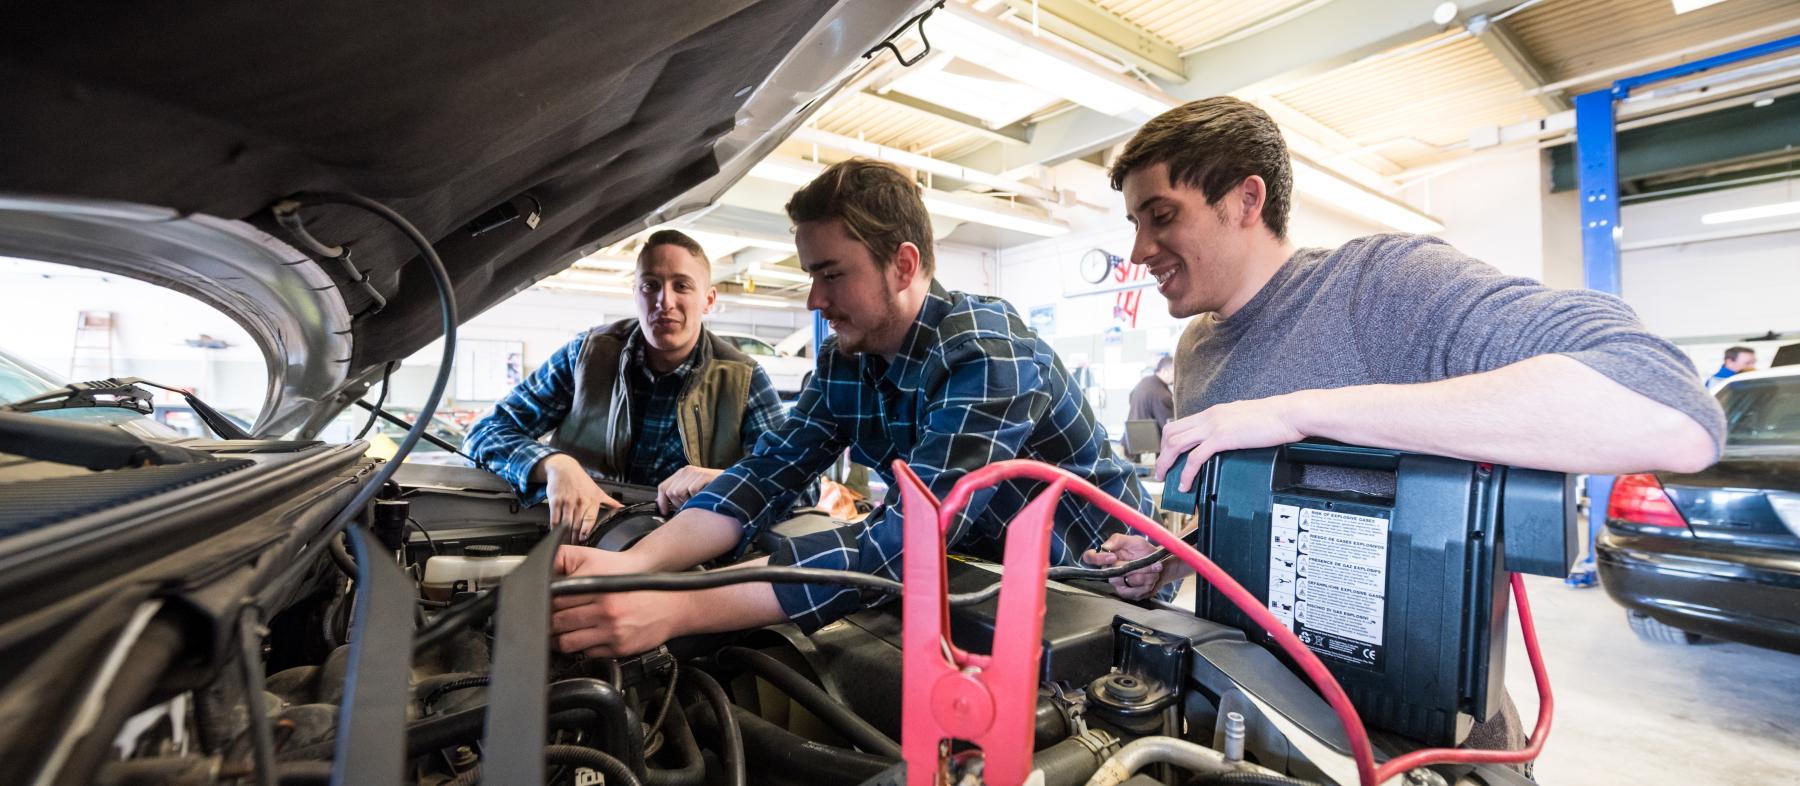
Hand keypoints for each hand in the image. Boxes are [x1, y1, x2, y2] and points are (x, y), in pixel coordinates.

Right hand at [539, 454, 622, 541]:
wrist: (565, 468)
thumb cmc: (581, 481)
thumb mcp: (598, 491)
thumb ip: (610, 502)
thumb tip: (623, 509)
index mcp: (592, 501)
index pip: (590, 520)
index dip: (586, 532)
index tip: (584, 541)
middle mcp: (580, 501)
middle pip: (577, 525)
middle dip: (575, 538)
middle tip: (574, 547)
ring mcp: (567, 501)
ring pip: (566, 523)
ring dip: (565, 536)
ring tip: (565, 545)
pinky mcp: (555, 501)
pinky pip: (554, 518)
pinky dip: (554, 528)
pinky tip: (555, 534)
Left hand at [551, 545, 675, 656]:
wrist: (672, 608)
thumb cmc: (642, 592)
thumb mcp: (614, 581)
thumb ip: (587, 586)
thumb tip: (557, 594)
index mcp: (603, 590)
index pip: (560, 598)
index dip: (546, 603)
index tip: (541, 605)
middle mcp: (606, 611)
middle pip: (559, 621)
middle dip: (547, 624)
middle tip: (543, 624)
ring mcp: (611, 633)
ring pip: (567, 642)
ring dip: (558, 641)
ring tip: (557, 637)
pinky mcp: (616, 649)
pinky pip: (586, 653)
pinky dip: (580, 649)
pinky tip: (581, 642)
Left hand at [656, 465, 724, 514]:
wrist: (735, 484)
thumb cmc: (714, 491)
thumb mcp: (694, 491)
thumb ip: (680, 495)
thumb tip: (665, 507)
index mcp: (682, 474)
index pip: (663, 487)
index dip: (661, 501)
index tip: (664, 512)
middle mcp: (686, 471)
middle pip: (670, 492)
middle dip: (678, 504)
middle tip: (690, 505)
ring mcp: (695, 472)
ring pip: (678, 492)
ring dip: (688, 501)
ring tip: (699, 500)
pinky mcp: (704, 475)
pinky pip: (691, 491)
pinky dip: (698, 497)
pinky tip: (706, 496)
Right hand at [1083, 533, 1164, 599]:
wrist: (1160, 563)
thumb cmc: (1144, 551)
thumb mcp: (1134, 540)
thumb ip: (1118, 540)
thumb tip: (1105, 546)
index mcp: (1106, 557)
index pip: (1089, 558)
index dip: (1098, 559)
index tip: (1113, 557)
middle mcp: (1109, 572)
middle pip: (1115, 573)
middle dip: (1136, 567)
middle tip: (1149, 561)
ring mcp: (1117, 584)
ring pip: (1129, 581)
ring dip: (1145, 574)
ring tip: (1152, 569)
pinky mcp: (1126, 594)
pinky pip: (1135, 592)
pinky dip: (1147, 584)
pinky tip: (1151, 578)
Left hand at [1154, 394, 1306, 492]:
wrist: (1288, 414)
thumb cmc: (1273, 418)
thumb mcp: (1242, 418)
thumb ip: (1228, 426)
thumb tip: (1224, 438)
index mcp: (1213, 412)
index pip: (1179, 424)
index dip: (1168, 442)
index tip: (1168, 457)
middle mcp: (1209, 417)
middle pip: (1171, 433)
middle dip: (1162, 455)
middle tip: (1162, 472)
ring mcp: (1213, 426)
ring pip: (1176, 444)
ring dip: (1167, 464)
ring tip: (1166, 479)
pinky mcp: (1222, 438)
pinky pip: (1194, 458)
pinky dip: (1186, 473)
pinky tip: (1185, 484)